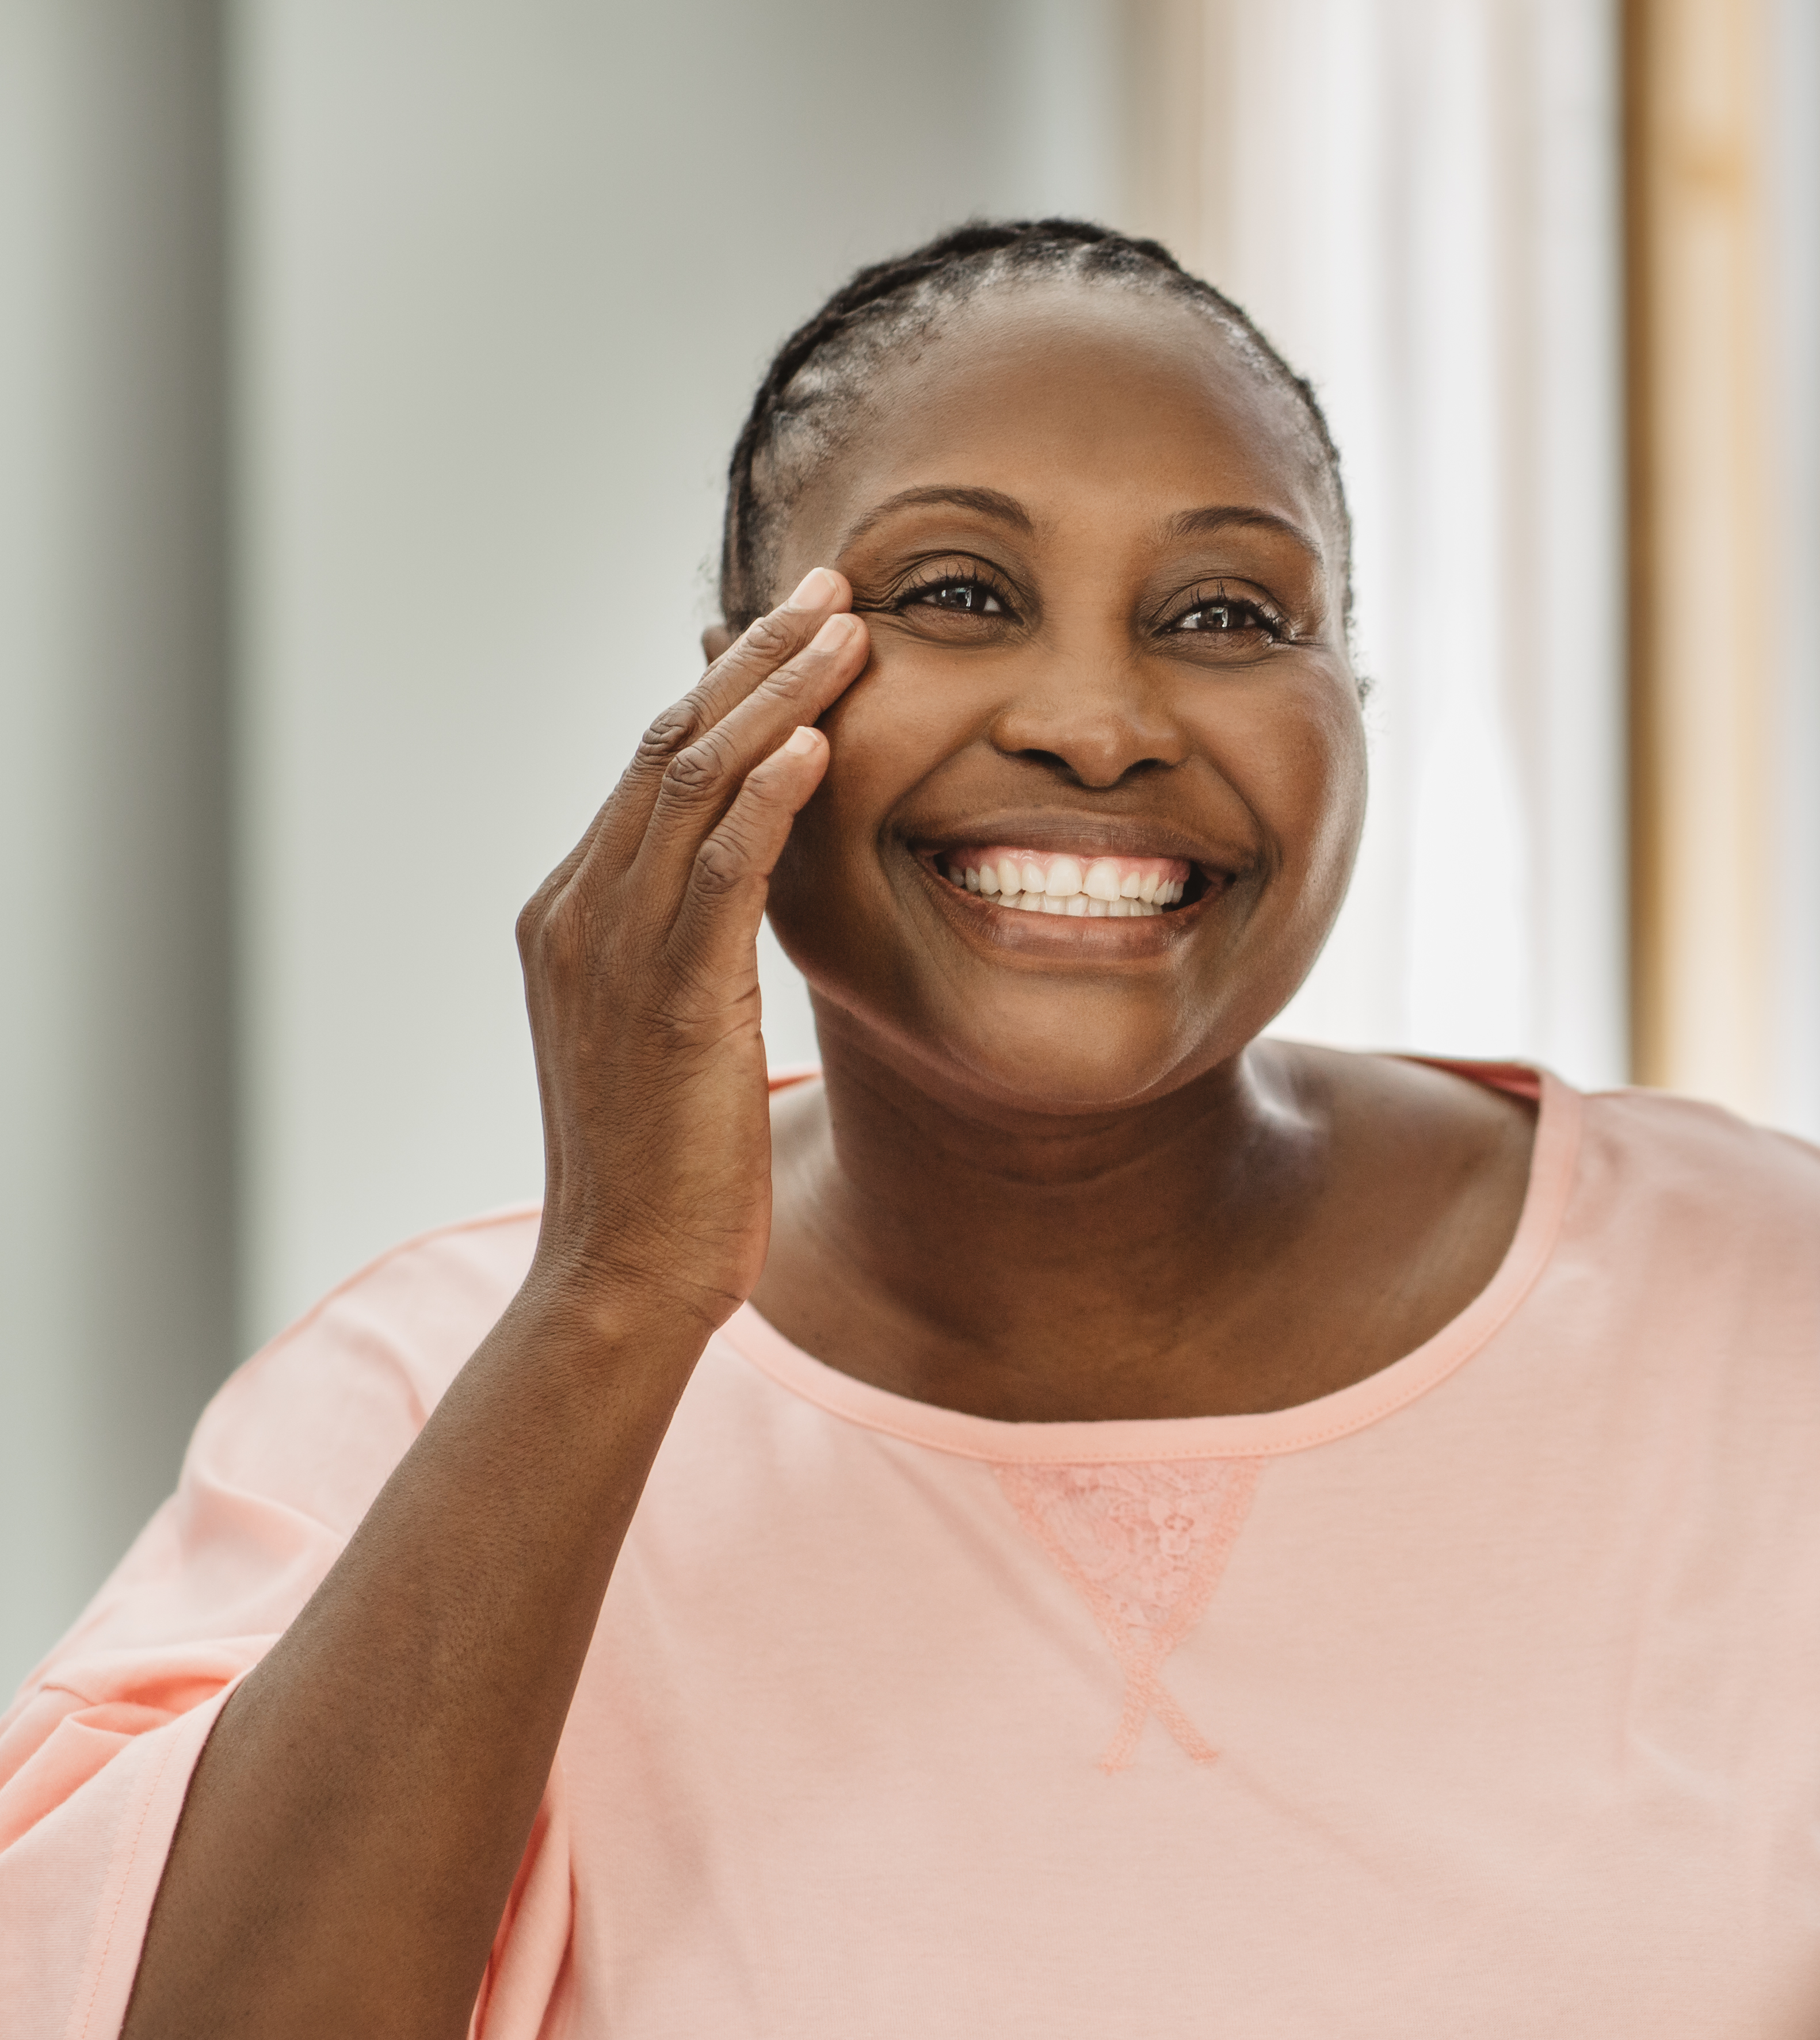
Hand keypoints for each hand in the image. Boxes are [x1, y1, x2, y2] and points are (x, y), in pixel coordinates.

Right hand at [515, 567, 863, 1335]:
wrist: (623, 1278)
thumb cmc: (667, 1169)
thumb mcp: (675, 1032)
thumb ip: (696, 950)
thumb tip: (752, 896)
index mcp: (574, 914)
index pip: (651, 763)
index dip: (730, 684)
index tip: (802, 624)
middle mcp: (578, 912)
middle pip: (667, 742)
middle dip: (757, 657)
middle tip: (835, 586)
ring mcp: (613, 951)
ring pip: (691, 782)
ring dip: (779, 697)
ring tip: (850, 631)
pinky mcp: (670, 998)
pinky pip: (717, 870)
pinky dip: (768, 796)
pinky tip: (822, 743)